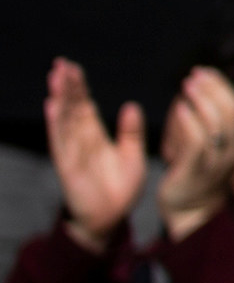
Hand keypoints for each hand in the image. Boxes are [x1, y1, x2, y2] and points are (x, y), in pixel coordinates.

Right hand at [44, 59, 142, 252]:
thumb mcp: (132, 154)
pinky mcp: (68, 166)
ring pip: (64, 120)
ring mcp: (73, 152)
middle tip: (61, 64)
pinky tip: (51, 106)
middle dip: (66, 87)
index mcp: (96, 136)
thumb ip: (130, 131)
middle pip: (72, 108)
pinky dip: (56, 124)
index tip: (73, 68)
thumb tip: (131, 105)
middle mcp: (82, 141)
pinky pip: (61, 141)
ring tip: (54, 77)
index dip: (79, 88)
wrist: (112, 219)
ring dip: (59, 98)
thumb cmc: (121, 188)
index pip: (85, 106)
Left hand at [156, 67, 233, 242]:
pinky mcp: (196, 171)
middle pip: (231, 111)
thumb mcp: (198, 145)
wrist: (189, 214)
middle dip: (213, 88)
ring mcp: (217, 162)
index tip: (205, 71)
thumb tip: (184, 94)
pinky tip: (180, 108)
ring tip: (187, 86)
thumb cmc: (191, 175)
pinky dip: (189, 121)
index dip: (222, 86)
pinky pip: (197, 142)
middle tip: (195, 74)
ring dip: (202, 99)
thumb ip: (194, 121)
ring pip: (217, 123)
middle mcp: (233, 151)